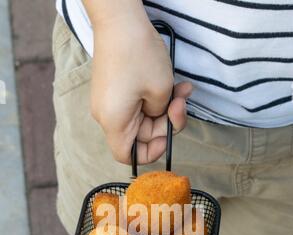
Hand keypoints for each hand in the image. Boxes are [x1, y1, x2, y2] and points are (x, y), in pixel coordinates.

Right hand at [90, 15, 192, 164]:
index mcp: (114, 122)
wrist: (118, 19)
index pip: (128, 155)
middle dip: (165, 122)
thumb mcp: (161, 91)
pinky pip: (136, 103)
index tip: (167, 138)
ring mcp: (108, 102)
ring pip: (142, 117)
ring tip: (183, 90)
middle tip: (182, 104)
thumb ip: (162, 115)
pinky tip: (173, 84)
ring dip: (165, 107)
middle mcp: (107, 116)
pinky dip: (155, 97)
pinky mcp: (113, 89)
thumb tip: (158, 116)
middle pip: (139, 135)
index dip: (150, 153)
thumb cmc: (138, 54)